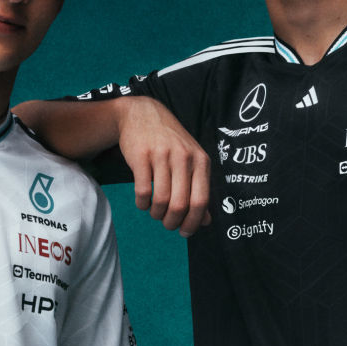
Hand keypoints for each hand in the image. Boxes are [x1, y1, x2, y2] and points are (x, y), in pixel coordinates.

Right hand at [114, 97, 210, 235]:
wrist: (143, 114)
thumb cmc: (170, 142)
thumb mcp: (191, 160)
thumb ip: (199, 189)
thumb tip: (205, 221)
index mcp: (200, 160)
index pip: (201, 201)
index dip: (193, 222)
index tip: (185, 232)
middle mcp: (183, 157)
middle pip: (180, 204)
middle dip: (173, 222)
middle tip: (168, 224)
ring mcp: (161, 155)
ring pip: (161, 200)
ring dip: (157, 213)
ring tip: (155, 212)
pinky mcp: (141, 156)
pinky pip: (143, 191)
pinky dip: (142, 204)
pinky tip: (143, 202)